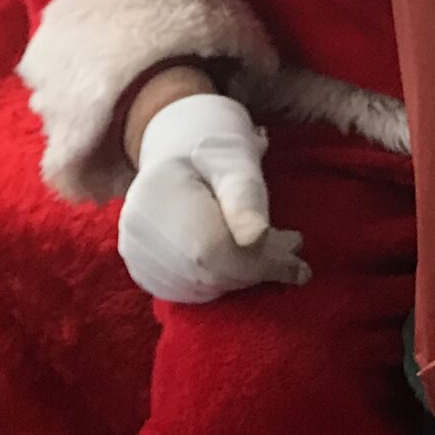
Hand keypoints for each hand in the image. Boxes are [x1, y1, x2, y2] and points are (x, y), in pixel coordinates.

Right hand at [116, 94, 309, 305]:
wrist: (175, 144)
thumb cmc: (214, 143)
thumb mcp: (236, 158)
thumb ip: (246, 196)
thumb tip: (256, 238)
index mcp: (159, 194)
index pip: (212, 250)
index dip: (260, 263)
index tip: (300, 260)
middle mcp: (137, 230)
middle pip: (207, 274)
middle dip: (258, 269)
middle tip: (293, 249)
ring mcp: (134, 253)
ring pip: (200, 288)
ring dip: (243, 278)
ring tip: (273, 252)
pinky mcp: (141, 268)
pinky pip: (187, 291)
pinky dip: (221, 282)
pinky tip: (242, 261)